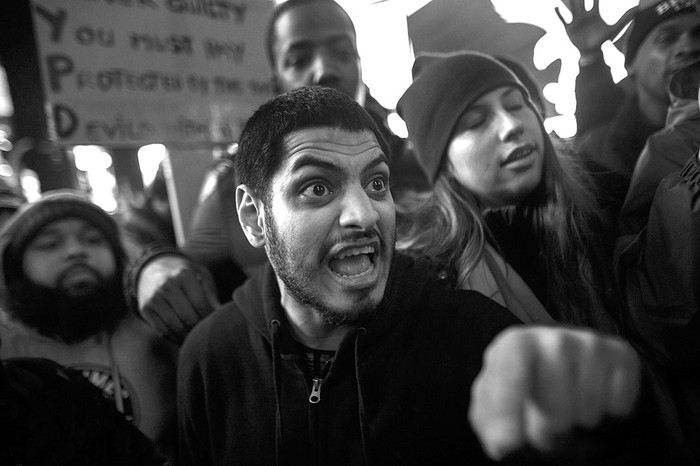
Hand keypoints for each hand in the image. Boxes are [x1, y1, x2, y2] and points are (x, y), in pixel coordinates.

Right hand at [136, 254, 219, 343]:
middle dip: (199, 330)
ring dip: (187, 337)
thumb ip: (211, 294)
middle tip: (207, 336)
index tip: (215, 325)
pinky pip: (162, 329)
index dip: (209, 318)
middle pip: (188, 317)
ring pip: (174, 326)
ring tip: (196, 340)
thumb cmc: (186, 275)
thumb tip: (220, 315)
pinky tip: (182, 339)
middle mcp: (168, 285)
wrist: (155, 267)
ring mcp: (155, 297)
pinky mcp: (145, 308)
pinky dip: (173, 338)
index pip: (201, 304)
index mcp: (185, 275)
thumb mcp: (201, 276)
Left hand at [469, 326, 641, 459]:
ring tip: (568, 413)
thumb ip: (490, 420)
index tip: (507, 442)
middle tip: (544, 429)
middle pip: (555, 404)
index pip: (510, 369)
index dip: (508, 408)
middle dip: (548, 429)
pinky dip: (609, 414)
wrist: (560, 373)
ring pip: (588, 408)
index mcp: (515, 344)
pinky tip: (594, 402)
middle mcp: (554, 338)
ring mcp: (590, 343)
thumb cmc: (521, 390)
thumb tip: (501, 442)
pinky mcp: (622, 354)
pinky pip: (620, 403)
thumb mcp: (493, 404)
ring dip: (578, 423)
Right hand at [555, 0, 637, 56]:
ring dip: (569, 0)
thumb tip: (638, 8)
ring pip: (572, 7)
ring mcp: (576, 21)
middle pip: (582, 0)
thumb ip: (626, 17)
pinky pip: (564, 19)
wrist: (591, 51)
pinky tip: (556, 7)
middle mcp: (584, 15)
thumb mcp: (615, 28)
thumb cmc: (603, 39)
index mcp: (595, 13)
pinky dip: (560, 14)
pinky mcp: (569, 28)